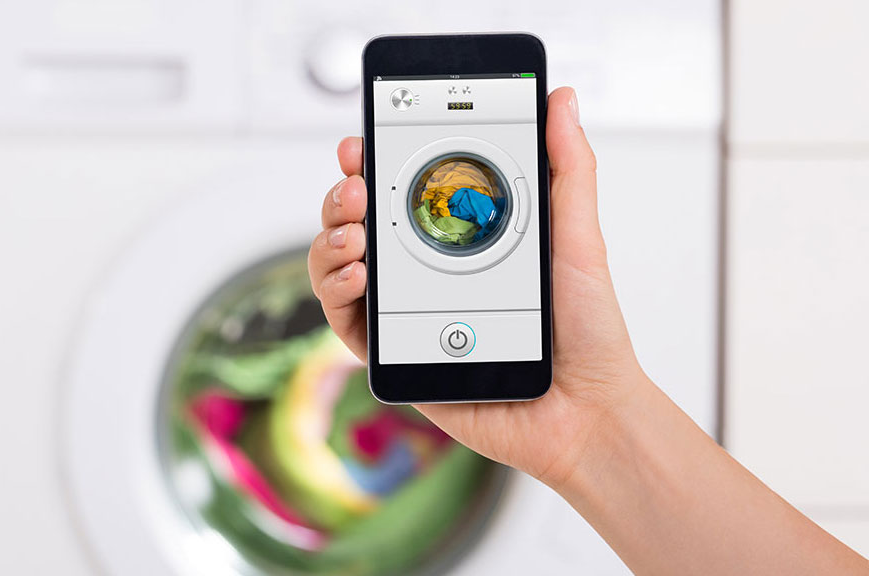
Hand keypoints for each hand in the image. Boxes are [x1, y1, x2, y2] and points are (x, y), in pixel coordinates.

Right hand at [308, 87, 644, 486]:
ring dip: (329, 240)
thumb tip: (560, 99)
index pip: (402, 191)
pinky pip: (346, 322)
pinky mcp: (396, 356)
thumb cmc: (586, 330)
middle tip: (357, 187)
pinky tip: (359, 275)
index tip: (365, 144)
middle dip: (343, 197)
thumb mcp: (576, 237)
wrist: (586, 410)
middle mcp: (426, 273)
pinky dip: (336, 292)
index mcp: (460, 240)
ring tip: (354, 233)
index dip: (374, 165)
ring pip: (339, 267)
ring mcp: (407, 314)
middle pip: (359, 223)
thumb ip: (566, 167)